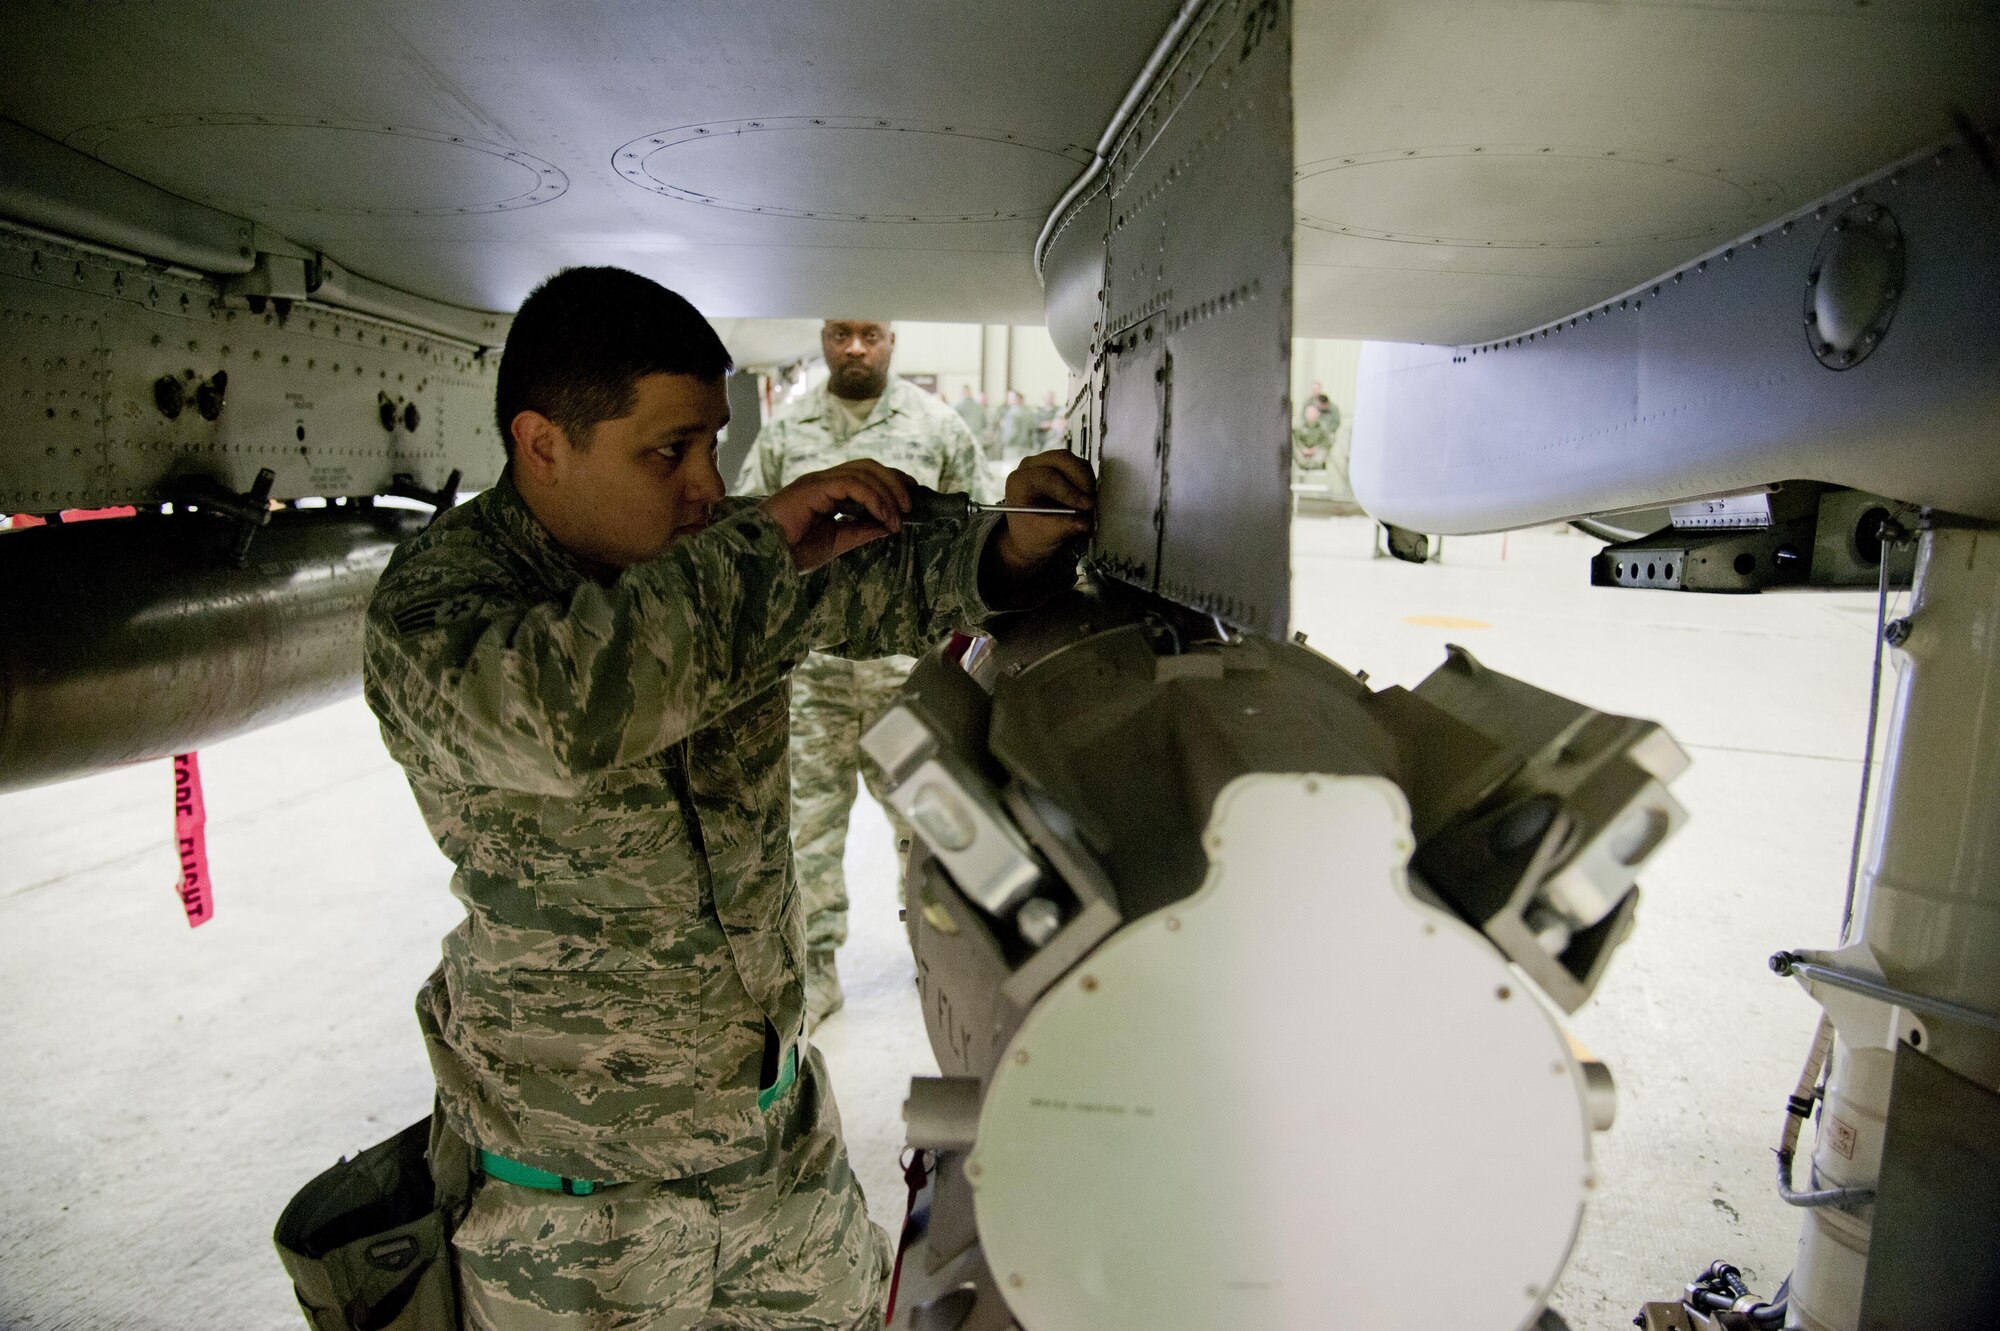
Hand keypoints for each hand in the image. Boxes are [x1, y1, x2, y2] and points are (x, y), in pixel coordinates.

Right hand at [761, 460, 912, 571]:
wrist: (761, 557)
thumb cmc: (790, 552)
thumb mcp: (835, 542)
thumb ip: (860, 531)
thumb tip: (889, 525)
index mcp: (826, 491)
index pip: (865, 474)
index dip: (890, 482)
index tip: (910, 500)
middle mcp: (823, 480)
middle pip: (868, 466)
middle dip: (894, 482)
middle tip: (910, 507)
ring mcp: (817, 481)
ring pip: (863, 471)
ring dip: (888, 493)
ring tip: (898, 519)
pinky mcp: (814, 487)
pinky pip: (852, 484)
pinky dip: (874, 499)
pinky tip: (884, 517)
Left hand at [993, 449, 1095, 577]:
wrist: (1031, 533)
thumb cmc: (1031, 533)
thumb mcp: (1044, 536)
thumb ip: (1064, 527)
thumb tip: (1083, 522)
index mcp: (1019, 481)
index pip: (1047, 477)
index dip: (1069, 491)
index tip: (1085, 506)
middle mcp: (1031, 467)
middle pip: (1062, 460)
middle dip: (1082, 480)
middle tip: (1092, 503)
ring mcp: (1047, 463)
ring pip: (1074, 461)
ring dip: (1087, 481)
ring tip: (1089, 504)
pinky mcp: (1061, 467)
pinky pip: (1080, 467)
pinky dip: (1088, 482)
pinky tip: (1086, 499)